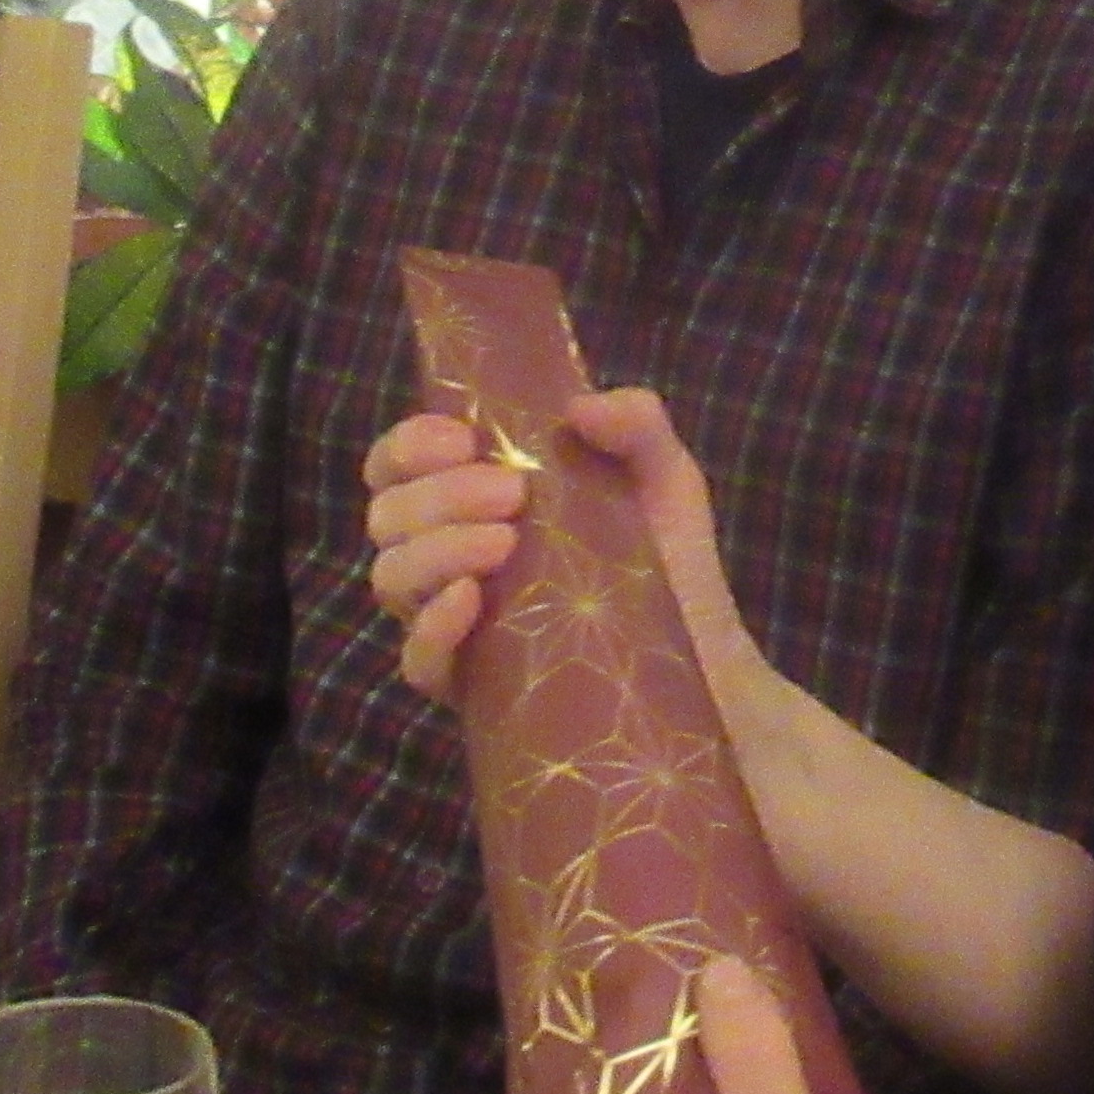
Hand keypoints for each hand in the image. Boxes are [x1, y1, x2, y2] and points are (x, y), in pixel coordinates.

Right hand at [362, 385, 775, 710]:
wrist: (705, 653)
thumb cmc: (668, 558)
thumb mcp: (663, 476)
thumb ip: (636, 423)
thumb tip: (580, 408)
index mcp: (472, 499)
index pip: (399, 465)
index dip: (409, 444)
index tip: (459, 438)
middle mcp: (450, 557)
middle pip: (388, 516)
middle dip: (437, 494)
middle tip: (510, 492)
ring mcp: (454, 623)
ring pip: (392, 579)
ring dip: (436, 549)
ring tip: (505, 542)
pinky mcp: (471, 685)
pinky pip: (417, 662)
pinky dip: (433, 626)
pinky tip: (472, 599)